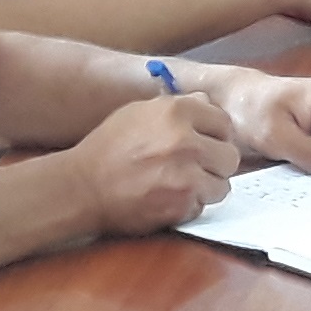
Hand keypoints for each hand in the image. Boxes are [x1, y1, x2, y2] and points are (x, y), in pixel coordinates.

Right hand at [70, 91, 243, 231]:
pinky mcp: (180, 205)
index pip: (225, 124)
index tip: (205, 145)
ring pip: (222, 185)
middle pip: (230, 156)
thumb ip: (179, 107)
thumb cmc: (108, 148)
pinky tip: (168, 199)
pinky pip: (202, 206)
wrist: (80, 187)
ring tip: (180, 186)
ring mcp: (185, 175)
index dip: (216, 137)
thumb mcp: (140, 112)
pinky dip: (188, 207)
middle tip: (194, 169)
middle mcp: (186, 140)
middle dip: (214, 164)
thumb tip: (209, 104)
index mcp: (177, 111)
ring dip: (205, 188)